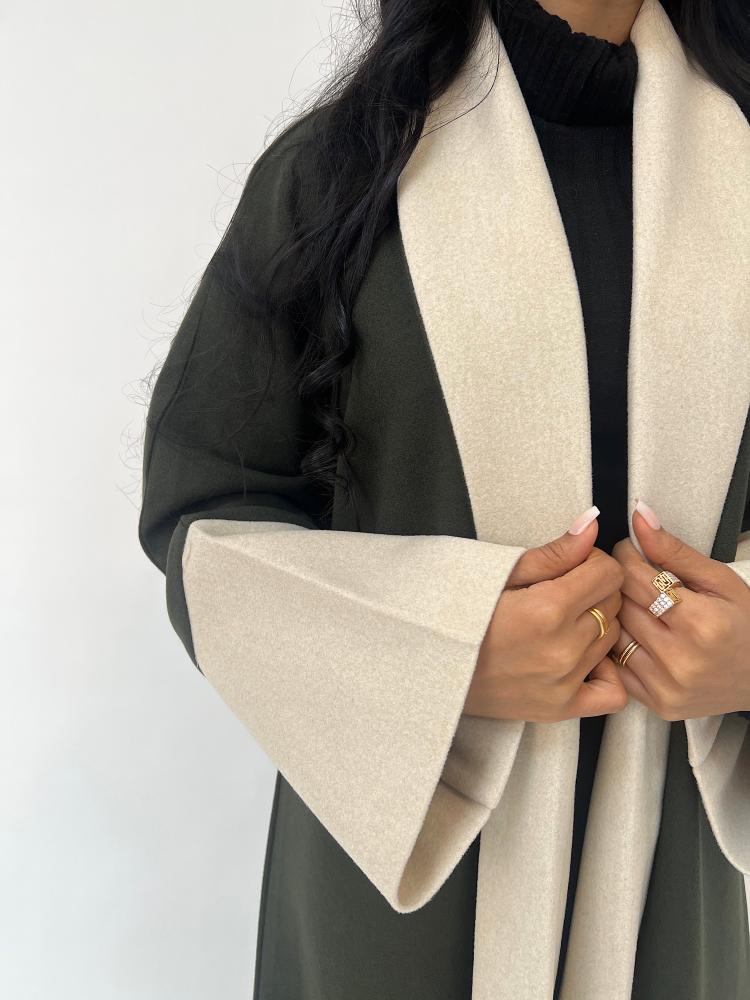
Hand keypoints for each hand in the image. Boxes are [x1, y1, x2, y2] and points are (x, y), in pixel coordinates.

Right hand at [465, 507, 627, 722]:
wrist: (427, 662)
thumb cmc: (457, 613)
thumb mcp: (499, 573)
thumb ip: (554, 554)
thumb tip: (593, 525)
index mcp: (548, 608)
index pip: (608, 573)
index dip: (591, 562)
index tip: (570, 567)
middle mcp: (562, 648)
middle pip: (613, 605)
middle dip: (594, 591)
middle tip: (560, 593)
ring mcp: (563, 683)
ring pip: (613, 640)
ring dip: (596, 626)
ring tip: (560, 624)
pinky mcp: (559, 709)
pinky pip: (613, 693)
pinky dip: (606, 674)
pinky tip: (582, 661)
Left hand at [609, 500, 749, 719]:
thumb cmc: (745, 625)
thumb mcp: (719, 580)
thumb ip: (674, 550)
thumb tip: (640, 517)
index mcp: (700, 622)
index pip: (634, 577)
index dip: (625, 557)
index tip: (630, 551)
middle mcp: (680, 658)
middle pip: (620, 606)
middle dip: (618, 584)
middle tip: (630, 576)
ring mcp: (666, 685)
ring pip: (613, 636)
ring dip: (616, 615)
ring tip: (634, 605)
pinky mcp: (657, 704)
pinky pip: (616, 668)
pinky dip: (618, 648)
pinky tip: (633, 634)